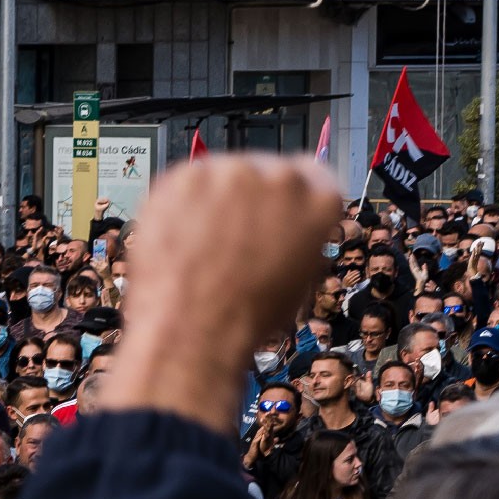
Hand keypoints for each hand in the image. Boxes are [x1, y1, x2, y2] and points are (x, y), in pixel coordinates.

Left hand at [97, 157, 340, 430]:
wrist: (195, 327)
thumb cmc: (248, 314)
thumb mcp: (301, 276)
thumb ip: (301, 238)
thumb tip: (289, 228)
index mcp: (320, 199)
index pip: (309, 176)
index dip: (284, 197)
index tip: (269, 207)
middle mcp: (281, 177)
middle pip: (263, 172)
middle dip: (247, 199)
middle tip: (228, 232)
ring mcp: (232, 171)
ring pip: (222, 176)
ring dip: (212, 199)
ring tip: (200, 242)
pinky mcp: (187, 175)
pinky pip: (184, 182)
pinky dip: (178, 203)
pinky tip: (179, 234)